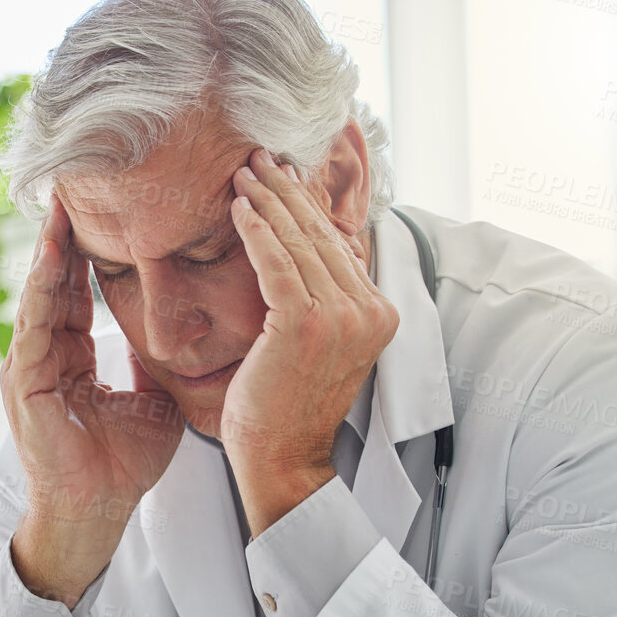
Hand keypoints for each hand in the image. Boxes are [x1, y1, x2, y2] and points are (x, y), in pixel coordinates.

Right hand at [0, 195, 184, 605]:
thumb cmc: (121, 467)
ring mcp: (28, 369)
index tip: (102, 212)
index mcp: (71, 359)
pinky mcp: (23, 384)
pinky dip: (41, 292)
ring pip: (38, 297)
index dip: (88, 253)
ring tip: (58, 210)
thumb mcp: (153, 402)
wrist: (97, 512)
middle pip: (53, 284)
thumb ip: (156, 364)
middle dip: (62, 237)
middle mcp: (44, 356)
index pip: (78, 293)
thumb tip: (183, 334)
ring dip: (48, 253)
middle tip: (72, 188)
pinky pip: (33, 327)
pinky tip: (49, 261)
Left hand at [222, 148, 397, 535]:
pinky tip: (238, 207)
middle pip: (321, 235)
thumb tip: (320, 252)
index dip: (308, 206)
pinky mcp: (305, 325)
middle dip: (287, 191)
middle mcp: (368, 312)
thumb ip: (328, 300)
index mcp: (378, 314)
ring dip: (268, 200)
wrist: (282, 458)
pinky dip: (257, 230)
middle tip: (259, 158)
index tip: (283, 175)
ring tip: (243, 173)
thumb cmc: (289, 406)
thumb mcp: (321, 346)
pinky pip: (277, 263)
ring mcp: (341, 318)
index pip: (339, 244)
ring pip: (299, 243)